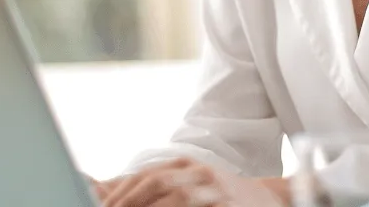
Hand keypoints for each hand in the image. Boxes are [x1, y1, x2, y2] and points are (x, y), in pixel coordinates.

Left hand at [99, 158, 286, 206]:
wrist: (267, 200)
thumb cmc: (216, 196)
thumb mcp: (186, 185)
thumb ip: (151, 189)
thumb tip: (101, 191)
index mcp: (184, 166)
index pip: (144, 176)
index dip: (120, 193)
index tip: (100, 206)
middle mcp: (199, 172)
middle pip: (157, 183)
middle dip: (129, 201)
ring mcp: (215, 189)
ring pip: (178, 198)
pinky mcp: (227, 205)